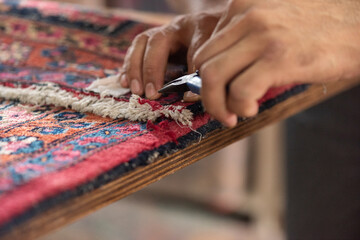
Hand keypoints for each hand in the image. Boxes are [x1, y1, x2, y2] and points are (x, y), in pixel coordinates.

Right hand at [120, 12, 219, 99]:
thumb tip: (191, 96)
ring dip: (135, 68)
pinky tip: (124, 82)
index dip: (191, 70)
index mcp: (201, 26)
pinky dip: (128, 66)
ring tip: (136, 90)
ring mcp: (162, 31)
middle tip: (152, 94)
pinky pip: (135, 50)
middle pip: (158, 41)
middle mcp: (178, 26)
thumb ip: (208, 73)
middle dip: (152, 69)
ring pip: (142, 43)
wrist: (213, 27)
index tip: (187, 95)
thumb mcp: (220, 56)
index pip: (196, 45)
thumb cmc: (217, 46)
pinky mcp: (152, 41)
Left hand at [193, 0, 359, 126]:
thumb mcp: (275, 21)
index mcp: (243, 6)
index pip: (206, 48)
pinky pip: (240, 91)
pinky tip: (252, 109)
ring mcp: (262, 37)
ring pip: (212, 76)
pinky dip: (239, 107)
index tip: (218, 93)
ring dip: (217, 105)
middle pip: (203, 62)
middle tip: (221, 110)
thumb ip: (246, 39)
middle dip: (206, 93)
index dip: (206, 77)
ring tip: (234, 114)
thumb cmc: (320, 28)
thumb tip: (227, 71)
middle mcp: (248, 16)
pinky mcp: (279, 58)